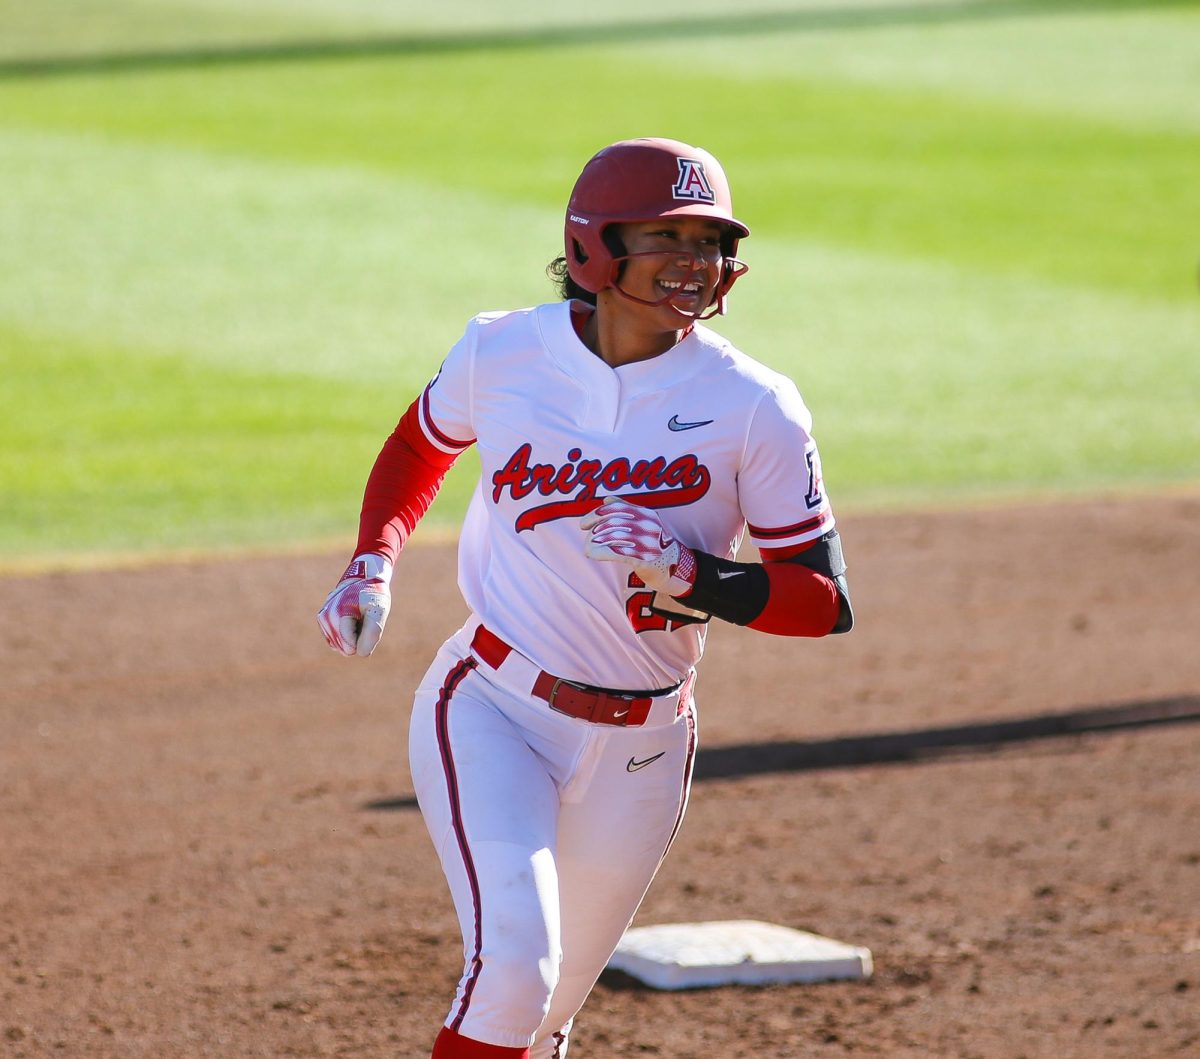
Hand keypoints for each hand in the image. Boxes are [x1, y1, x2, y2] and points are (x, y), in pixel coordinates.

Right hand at [317, 554, 391, 656]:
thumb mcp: (379, 610)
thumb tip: (361, 654)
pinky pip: (335, 642)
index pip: (350, 646)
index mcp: (338, 613)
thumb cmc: (373, 594)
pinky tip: (352, 621)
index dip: (365, 639)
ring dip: (353, 636)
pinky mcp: (322, 621)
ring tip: (358, 617)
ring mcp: (322, 619)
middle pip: (345, 648)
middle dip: (358, 638)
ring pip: (339, 647)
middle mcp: (325, 617)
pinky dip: (346, 635)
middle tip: (363, 618)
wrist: (363, 577)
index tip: (368, 621)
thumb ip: (372, 632)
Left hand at [581, 497, 696, 597]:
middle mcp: (647, 525)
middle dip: (595, 530)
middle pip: (612, 522)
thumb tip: (606, 500)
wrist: (676, 568)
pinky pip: (615, 552)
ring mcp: (646, 542)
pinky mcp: (643, 558)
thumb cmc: (655, 545)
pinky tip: (591, 554)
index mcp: (646, 514)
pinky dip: (599, 552)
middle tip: (588, 538)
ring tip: (588, 548)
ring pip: (612, 537)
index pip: (616, 508)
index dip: (596, 514)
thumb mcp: (646, 523)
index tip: (583, 523)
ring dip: (595, 542)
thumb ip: (627, 510)